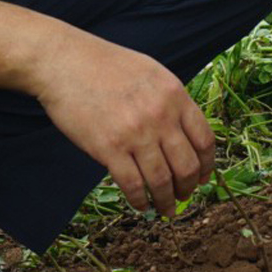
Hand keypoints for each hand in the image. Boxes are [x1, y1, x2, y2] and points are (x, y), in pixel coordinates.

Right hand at [32, 30, 214, 215]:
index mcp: (175, 95)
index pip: (205, 139)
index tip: (203, 178)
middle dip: (188, 188)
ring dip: (167, 201)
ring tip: (166, 209)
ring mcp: (135, 133)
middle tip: (184, 196)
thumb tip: (184, 132)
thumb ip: (170, 100)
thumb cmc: (105, 65)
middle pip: (187, 166)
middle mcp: (161, 116)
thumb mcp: (151, 73)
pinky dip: (141, 200)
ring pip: (162, 181)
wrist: (63, 62)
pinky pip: (133, 185)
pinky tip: (141, 204)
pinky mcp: (109, 148)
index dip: (208, 165)